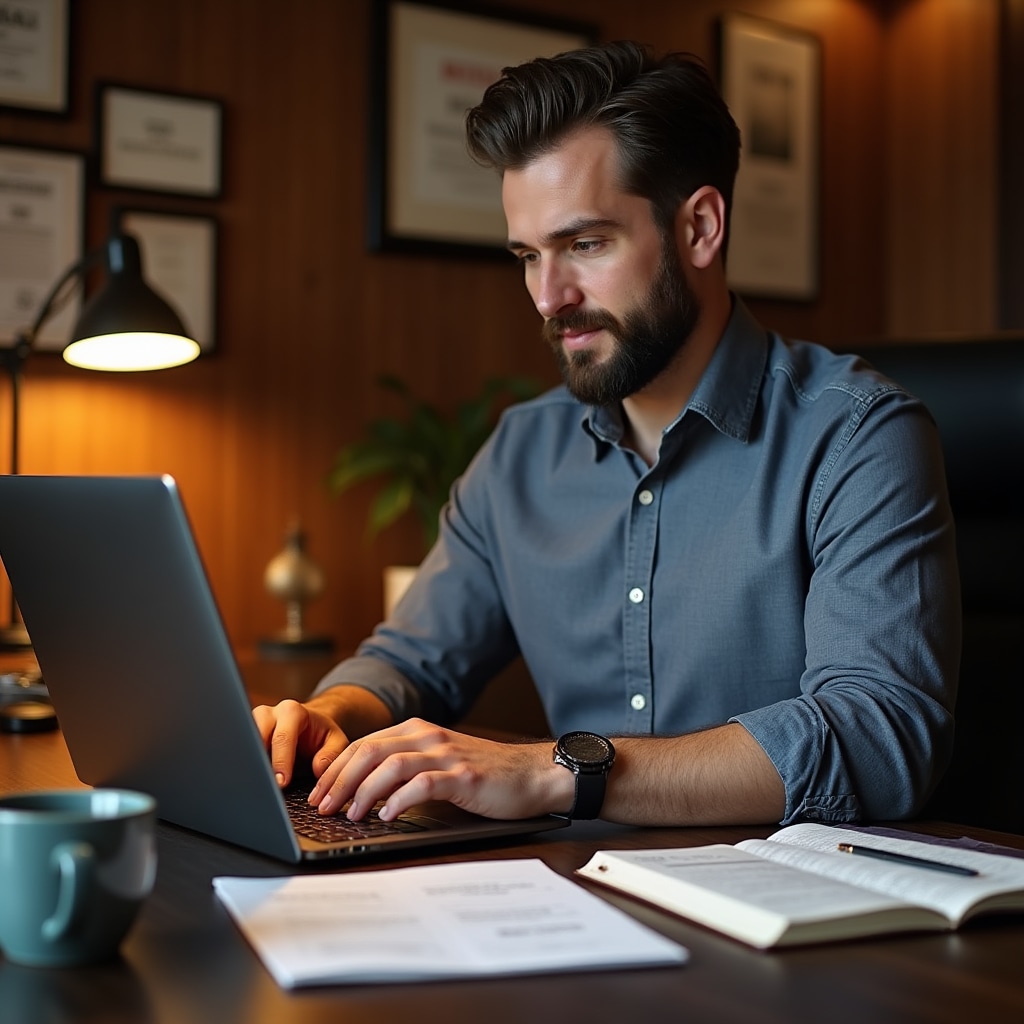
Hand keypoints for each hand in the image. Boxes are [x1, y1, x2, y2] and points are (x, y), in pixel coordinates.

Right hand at [251, 698, 350, 787]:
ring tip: (253, 785)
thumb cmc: (321, 736)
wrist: (309, 726)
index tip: (281, 783)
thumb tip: (318, 769)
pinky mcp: (243, 735)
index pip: (282, 737)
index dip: (281, 761)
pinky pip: (238, 750)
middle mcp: (268, 714)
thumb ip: (332, 754)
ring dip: (246, 763)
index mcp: (292, 711)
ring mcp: (252, 723)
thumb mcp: (336, 741)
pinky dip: (242, 765)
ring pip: (241, 741)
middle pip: (256, 735)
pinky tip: (247, 781)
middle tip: (265, 787)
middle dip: (259, 762)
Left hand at [307, 718, 572, 821]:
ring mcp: (446, 755)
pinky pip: (422, 784)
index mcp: (418, 731)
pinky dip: (399, 800)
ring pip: (390, 765)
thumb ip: (406, 770)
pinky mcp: (463, 777)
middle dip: (339, 780)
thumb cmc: (485, 775)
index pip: (364, 745)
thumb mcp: (439, 764)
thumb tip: (362, 793)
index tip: (317, 794)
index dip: (335, 769)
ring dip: (363, 791)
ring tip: (350, 815)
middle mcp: (428, 737)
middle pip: (370, 751)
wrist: (531, 775)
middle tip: (322, 807)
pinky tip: (388, 817)